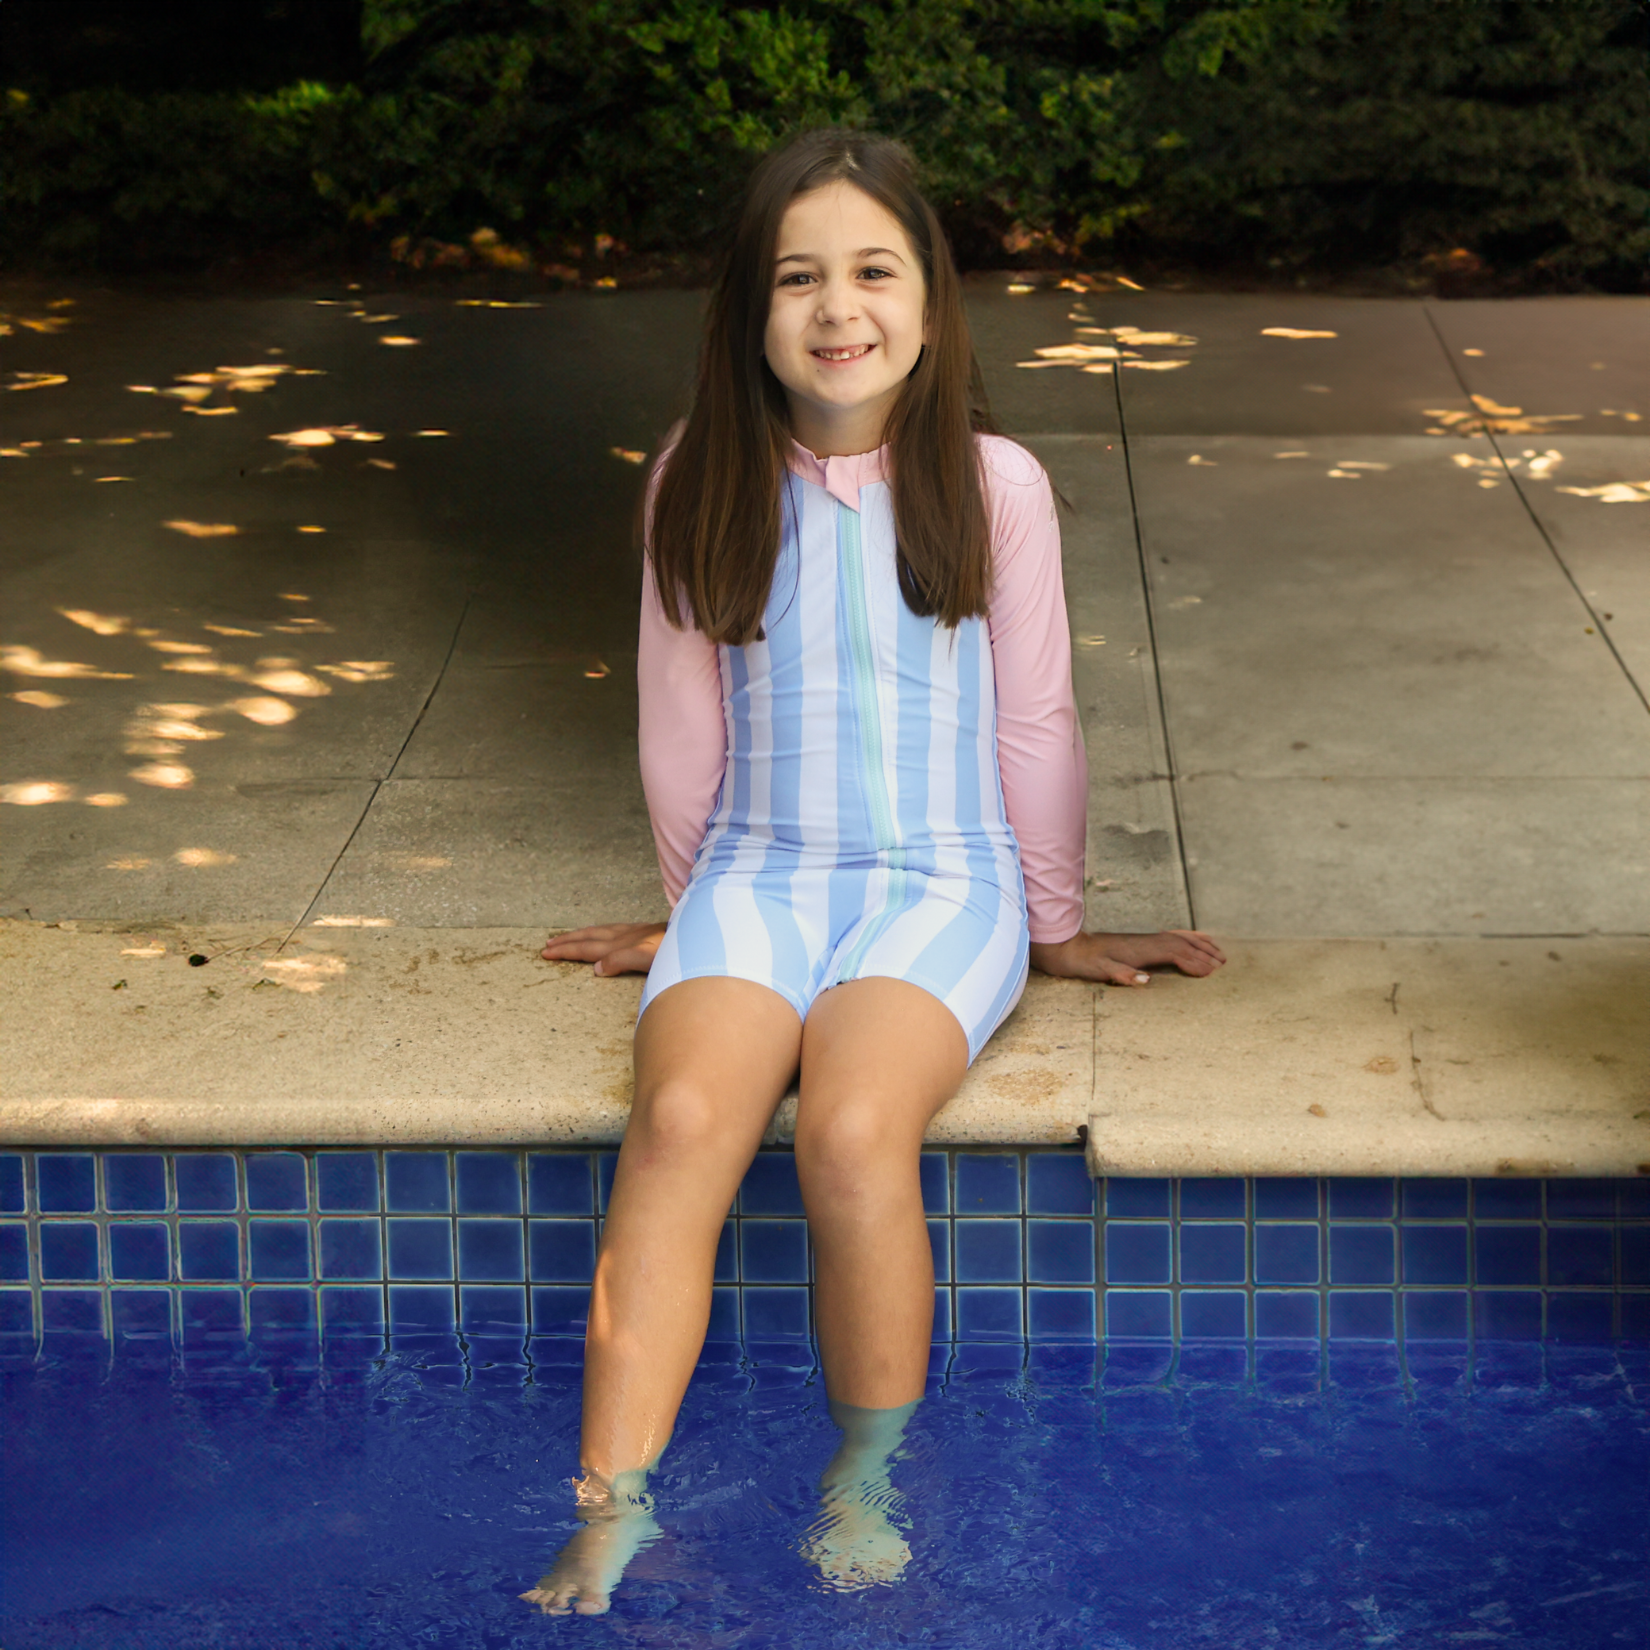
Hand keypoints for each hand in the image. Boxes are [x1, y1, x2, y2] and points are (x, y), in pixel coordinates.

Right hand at [541, 922, 667, 976]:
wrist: (694, 936)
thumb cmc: (672, 952)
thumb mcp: (646, 958)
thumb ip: (621, 961)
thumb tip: (597, 969)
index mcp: (619, 945)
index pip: (586, 949)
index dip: (565, 951)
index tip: (546, 953)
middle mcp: (623, 936)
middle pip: (588, 938)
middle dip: (567, 941)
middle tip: (548, 944)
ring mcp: (633, 932)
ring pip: (599, 931)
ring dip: (580, 934)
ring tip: (567, 936)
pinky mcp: (643, 931)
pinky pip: (612, 929)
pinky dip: (599, 931)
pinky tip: (603, 933)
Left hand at [1028, 929, 1225, 986]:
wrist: (1070, 947)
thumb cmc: (1085, 962)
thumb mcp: (1100, 971)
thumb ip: (1121, 974)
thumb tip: (1145, 980)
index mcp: (1141, 950)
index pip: (1175, 953)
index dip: (1194, 962)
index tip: (1211, 972)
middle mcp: (1147, 942)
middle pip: (1183, 945)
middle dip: (1204, 953)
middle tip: (1224, 964)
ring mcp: (1145, 940)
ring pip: (1180, 939)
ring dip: (1200, 945)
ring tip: (1220, 952)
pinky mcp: (1142, 942)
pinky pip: (1171, 937)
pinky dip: (1187, 938)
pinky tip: (1195, 940)